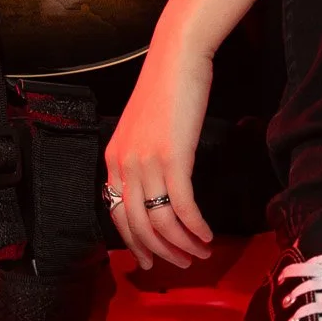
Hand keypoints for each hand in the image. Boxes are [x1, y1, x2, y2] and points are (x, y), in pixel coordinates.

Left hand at [103, 34, 214, 270]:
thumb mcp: (142, 128)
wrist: (177, 56)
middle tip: (184, 263)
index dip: (136, 244)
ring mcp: (147, 162)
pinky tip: (208, 234)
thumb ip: (140, 158)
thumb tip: (153, 189)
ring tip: (201, 252)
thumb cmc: (165, 88)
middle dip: (162, 252)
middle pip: (138, 226)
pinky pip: (183, 207)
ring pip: (161, 222)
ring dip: (183, 245)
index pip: (118, 215)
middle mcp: (124, 164)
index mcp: (113, 158)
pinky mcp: (173, 157)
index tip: (152, 260)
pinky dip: (196, 227)